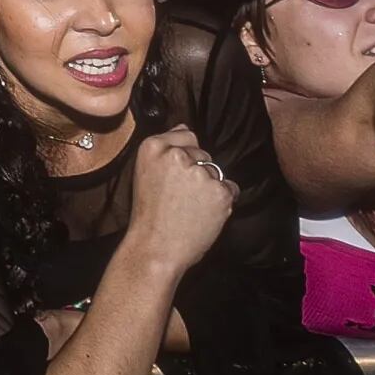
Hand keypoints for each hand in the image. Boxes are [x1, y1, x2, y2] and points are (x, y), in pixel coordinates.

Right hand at [123, 127, 235, 274]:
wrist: (156, 248)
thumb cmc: (149, 214)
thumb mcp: (145, 171)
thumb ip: (166, 146)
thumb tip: (185, 126)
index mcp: (152, 148)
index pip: (185, 135)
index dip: (184, 156)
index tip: (174, 176)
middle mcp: (177, 156)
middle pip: (203, 154)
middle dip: (198, 172)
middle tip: (181, 196)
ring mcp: (200, 173)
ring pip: (217, 172)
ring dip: (210, 187)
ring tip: (192, 207)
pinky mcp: (219, 192)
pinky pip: (230, 189)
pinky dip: (222, 201)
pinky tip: (205, 213)